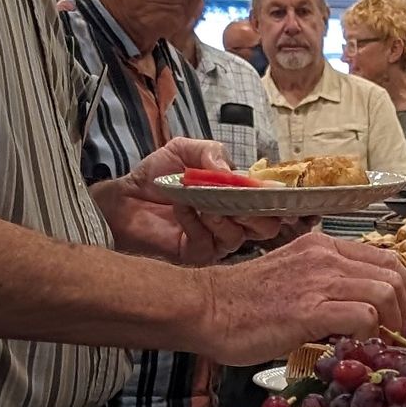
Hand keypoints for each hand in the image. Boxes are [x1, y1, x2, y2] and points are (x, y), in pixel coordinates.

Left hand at [93, 139, 301, 262]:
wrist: (123, 198)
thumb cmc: (156, 176)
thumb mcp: (184, 150)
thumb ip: (211, 152)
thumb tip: (232, 170)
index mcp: (238, 196)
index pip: (271, 204)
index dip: (282, 201)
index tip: (282, 193)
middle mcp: (234, 221)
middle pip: (266, 226)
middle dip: (256, 210)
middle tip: (240, 196)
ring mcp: (217, 242)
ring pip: (239, 236)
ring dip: (222, 214)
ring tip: (201, 198)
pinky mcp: (198, 256)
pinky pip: (209, 242)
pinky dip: (196, 220)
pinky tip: (182, 206)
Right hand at [190, 232, 405, 366]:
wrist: (205, 307)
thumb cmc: (241, 302)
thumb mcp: (291, 282)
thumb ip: (324, 288)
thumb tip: (355, 312)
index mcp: (321, 247)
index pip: (384, 258)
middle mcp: (324, 257)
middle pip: (393, 273)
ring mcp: (318, 281)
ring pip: (384, 291)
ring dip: (393, 321)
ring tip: (383, 340)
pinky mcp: (309, 308)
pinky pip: (362, 314)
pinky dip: (371, 332)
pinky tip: (358, 342)